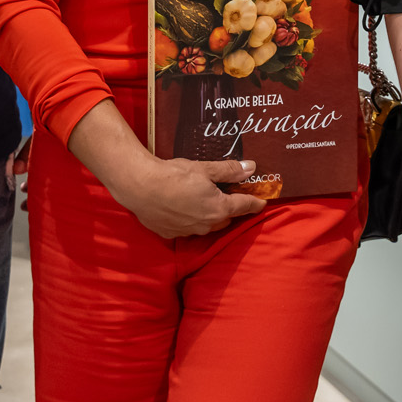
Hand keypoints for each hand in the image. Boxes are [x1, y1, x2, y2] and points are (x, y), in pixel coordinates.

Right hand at [104, 155, 267, 238]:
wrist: (139, 186)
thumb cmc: (173, 175)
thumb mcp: (204, 168)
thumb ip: (229, 171)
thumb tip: (251, 168)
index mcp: (218, 208)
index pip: (244, 207)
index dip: (255, 203)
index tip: (262, 202)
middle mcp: (206, 224)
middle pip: (225, 218)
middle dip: (229, 208)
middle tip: (228, 194)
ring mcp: (188, 231)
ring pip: (207, 225)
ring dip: (209, 215)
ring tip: (203, 200)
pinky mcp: (171, 233)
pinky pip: (188, 228)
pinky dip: (190, 219)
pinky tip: (182, 207)